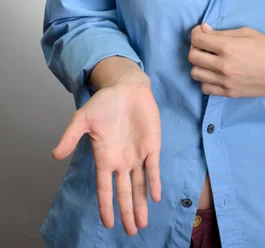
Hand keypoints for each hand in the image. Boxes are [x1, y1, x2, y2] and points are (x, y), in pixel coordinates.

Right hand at [51, 83, 161, 235]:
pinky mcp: (152, 145)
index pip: (104, 188)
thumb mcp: (83, 118)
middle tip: (131, 232)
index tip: (108, 224)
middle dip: (127, 212)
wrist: (127, 87)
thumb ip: (70, 136)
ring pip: (140, 185)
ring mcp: (138, 154)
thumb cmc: (105, 102)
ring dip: (141, 204)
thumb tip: (55, 155)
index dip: (106, 206)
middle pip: (124, 192)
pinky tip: (155, 197)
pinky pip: (153, 168)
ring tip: (141, 224)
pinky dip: (154, 182)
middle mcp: (122, 160)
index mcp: (105, 157)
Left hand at [188, 24, 264, 97]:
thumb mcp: (247, 32)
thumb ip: (222, 32)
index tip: (202, 33)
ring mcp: (225, 82)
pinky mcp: (229, 93)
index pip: (197, 39)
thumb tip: (203, 30)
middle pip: (193, 56)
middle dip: (196, 48)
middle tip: (206, 46)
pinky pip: (205, 88)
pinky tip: (215, 74)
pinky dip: (206, 80)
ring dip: (199, 65)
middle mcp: (223, 66)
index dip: (196, 33)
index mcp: (227, 47)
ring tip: (210, 61)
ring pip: (195, 73)